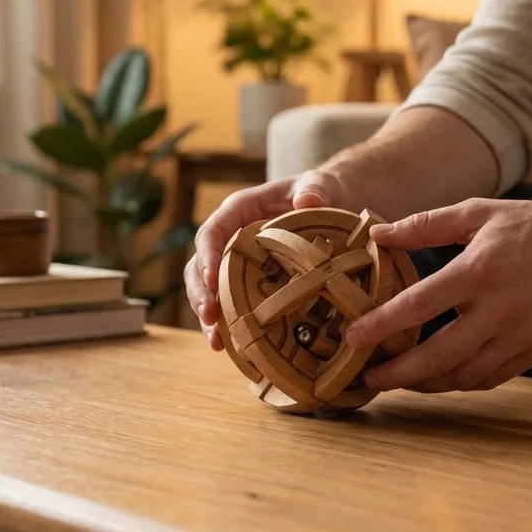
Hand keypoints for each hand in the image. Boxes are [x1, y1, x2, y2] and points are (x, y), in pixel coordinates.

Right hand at [186, 169, 350, 350]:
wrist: (332, 205)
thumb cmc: (320, 191)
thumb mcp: (320, 185)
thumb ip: (315, 189)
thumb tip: (307, 201)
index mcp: (239, 210)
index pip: (212, 232)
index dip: (208, 255)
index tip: (212, 279)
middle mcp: (230, 236)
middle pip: (200, 264)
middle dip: (200, 292)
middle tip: (209, 317)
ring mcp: (237, 261)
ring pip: (208, 288)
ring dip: (208, 314)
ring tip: (216, 341)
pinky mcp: (247, 280)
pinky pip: (229, 302)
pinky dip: (227, 323)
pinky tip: (230, 346)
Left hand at [344, 196, 531, 392]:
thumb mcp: (477, 213)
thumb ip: (425, 225)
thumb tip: (378, 234)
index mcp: (479, 271)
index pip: (419, 306)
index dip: (381, 325)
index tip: (352, 338)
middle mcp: (499, 309)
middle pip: (438, 356)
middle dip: (397, 374)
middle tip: (367, 378)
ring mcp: (521, 335)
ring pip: (464, 375)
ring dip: (426, 384)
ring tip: (399, 380)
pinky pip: (491, 377)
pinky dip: (460, 382)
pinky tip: (439, 378)